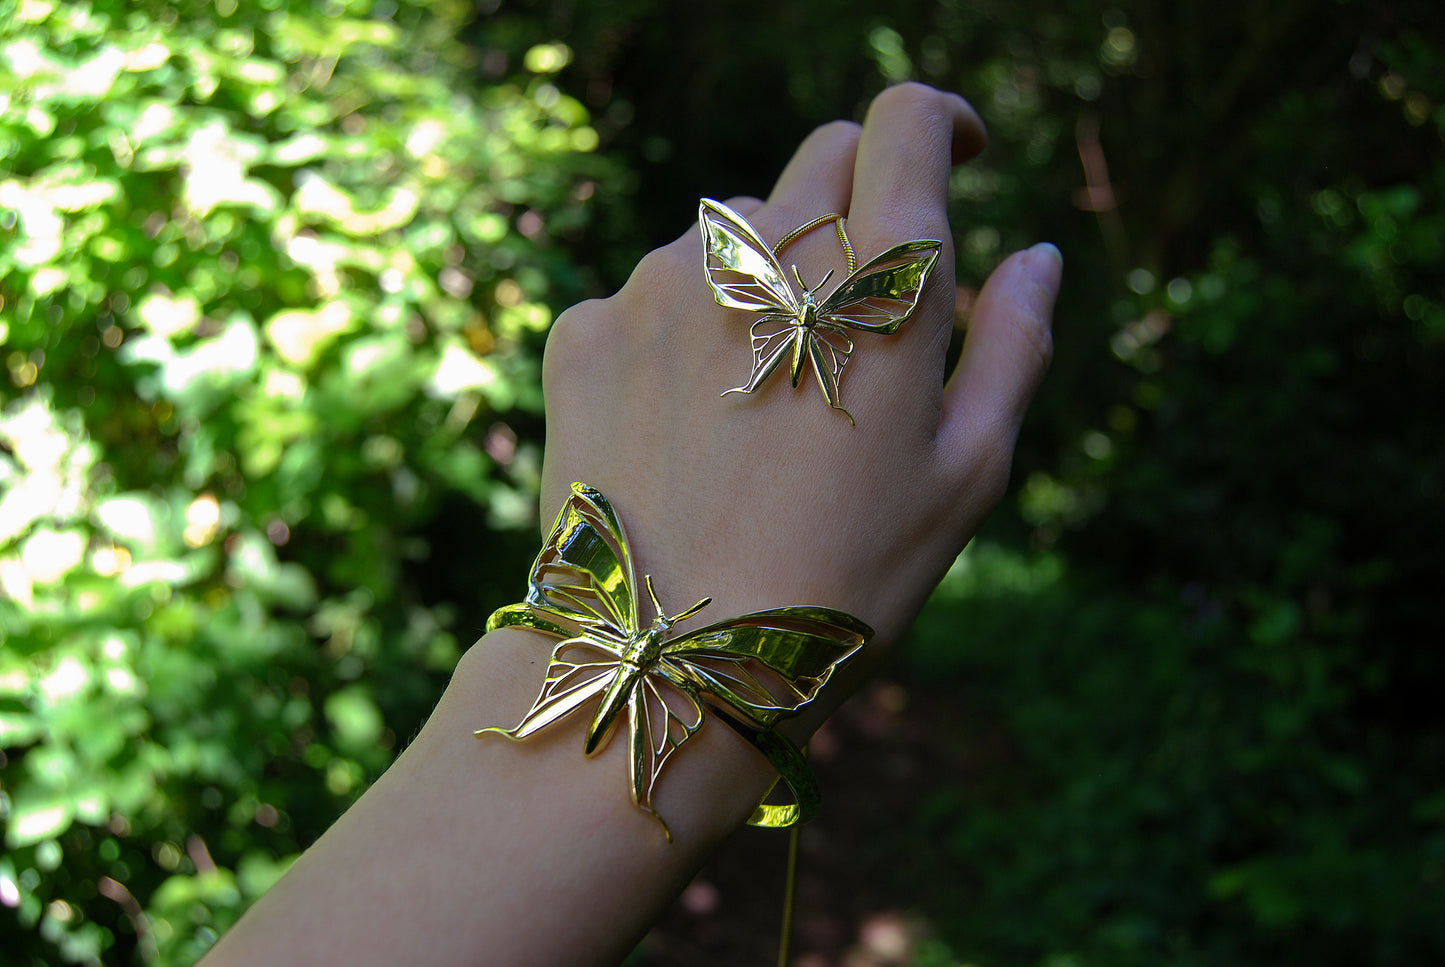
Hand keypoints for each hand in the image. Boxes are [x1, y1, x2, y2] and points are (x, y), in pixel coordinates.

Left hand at [539, 83, 1060, 717]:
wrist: (667, 667)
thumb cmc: (846, 577)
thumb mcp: (966, 476)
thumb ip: (1013, 346)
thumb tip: (1037, 255)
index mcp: (878, 280)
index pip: (903, 125)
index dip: (935, 125)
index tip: (949, 156)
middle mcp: (762, 252)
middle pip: (819, 163)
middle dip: (857, 204)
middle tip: (864, 309)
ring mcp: (660, 284)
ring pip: (731, 233)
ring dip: (765, 279)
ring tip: (766, 406)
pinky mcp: (587, 328)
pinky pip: (652, 294)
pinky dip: (684, 332)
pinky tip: (690, 430)